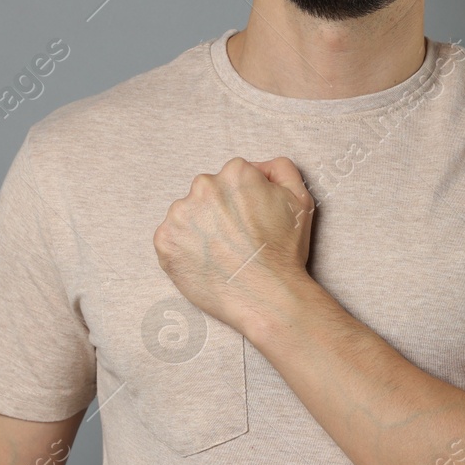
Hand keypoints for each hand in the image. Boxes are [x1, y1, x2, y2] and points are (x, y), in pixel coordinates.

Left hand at [152, 156, 315, 332]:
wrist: (268, 296)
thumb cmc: (285, 251)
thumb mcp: (300, 200)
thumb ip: (281, 170)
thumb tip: (259, 168)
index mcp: (235, 173)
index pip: (233, 178)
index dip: (244, 201)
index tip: (250, 222)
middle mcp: (203, 187)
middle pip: (208, 194)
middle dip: (219, 212)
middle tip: (237, 240)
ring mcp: (180, 214)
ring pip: (188, 215)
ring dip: (200, 229)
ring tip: (222, 254)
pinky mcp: (164, 241)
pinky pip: (171, 239)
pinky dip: (184, 250)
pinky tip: (206, 262)